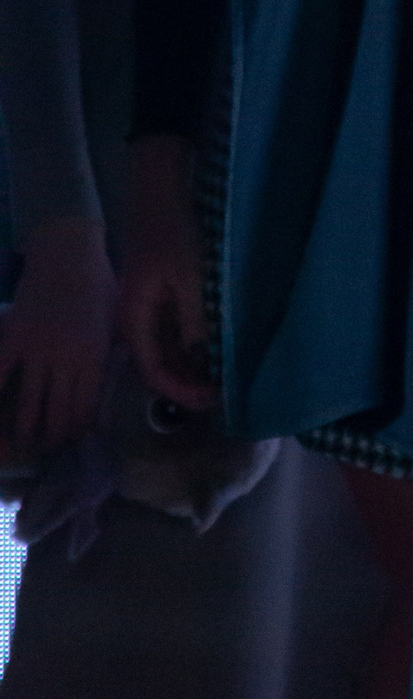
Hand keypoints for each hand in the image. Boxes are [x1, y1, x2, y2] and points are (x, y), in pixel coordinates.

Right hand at [0, 214, 115, 465]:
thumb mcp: (115, 319)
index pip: (87, 405)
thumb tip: (108, 380)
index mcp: (95, 355)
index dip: (80, 428)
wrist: (69, 248)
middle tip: (48, 451)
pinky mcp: (14, 335)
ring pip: (30, 401)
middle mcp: (68, 358)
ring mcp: (38, 348)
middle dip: (54, 435)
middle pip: (58, 410)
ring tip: (22, 443)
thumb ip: (109, 351)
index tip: (76, 444)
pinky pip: (0, 372)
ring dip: (26, 426)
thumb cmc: (98, 281)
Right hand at [120, 133, 218, 411]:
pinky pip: (173, 334)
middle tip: (225, 394)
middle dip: (189, 385)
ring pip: (168, 353)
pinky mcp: (159, 298)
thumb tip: (206, 360)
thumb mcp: (191, 277)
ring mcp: (147, 311)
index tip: (215, 400)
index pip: (155, 374)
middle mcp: (135, 323)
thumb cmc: (174, 232)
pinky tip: (215, 349)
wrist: (160, 191)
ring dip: (192, 368)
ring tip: (223, 377)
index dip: (184, 393)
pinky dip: (193, 347)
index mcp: (134, 321)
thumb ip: (197, 320)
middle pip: (159, 368)